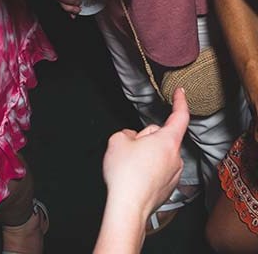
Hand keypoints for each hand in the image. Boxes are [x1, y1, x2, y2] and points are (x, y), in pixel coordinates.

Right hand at [102, 88, 188, 218]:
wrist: (128, 207)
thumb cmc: (125, 173)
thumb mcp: (118, 139)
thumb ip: (129, 132)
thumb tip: (135, 139)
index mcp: (167, 141)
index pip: (179, 117)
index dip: (180, 102)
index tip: (181, 92)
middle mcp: (176, 157)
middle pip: (161, 136)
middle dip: (146, 137)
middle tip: (130, 148)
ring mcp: (174, 174)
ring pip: (159, 153)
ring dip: (147, 154)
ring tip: (131, 166)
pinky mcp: (168, 187)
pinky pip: (158, 169)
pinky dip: (148, 169)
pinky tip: (136, 177)